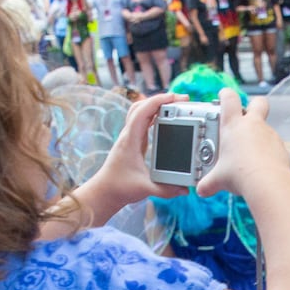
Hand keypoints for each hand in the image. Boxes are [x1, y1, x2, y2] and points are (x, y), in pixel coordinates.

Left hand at [74, 93, 189, 215]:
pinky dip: (154, 115)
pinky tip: (166, 118)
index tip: (175, 97)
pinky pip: (143, 121)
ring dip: (156, 105)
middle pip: (141, 106)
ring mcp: (129, 137)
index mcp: (130, 141)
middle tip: (180, 99)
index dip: (158, 101)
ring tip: (175, 105)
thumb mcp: (145, 189)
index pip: (142, 112)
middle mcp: (128, 135)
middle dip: (160, 99)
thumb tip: (184, 189)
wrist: (105, 191)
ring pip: (140, 111)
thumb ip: (166, 190)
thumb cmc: (120, 188)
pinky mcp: (133, 142)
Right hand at [197, 91, 289, 199]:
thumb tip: (201, 190)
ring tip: (250, 154)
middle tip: (246, 115)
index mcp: (234, 125)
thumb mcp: (219, 179)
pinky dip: (268, 152)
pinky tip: (262, 165)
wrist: (267, 183)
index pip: (229, 98)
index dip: (226, 94)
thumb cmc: (240, 175)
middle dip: (253, 105)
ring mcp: (269, 134)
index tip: (223, 96)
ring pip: (266, 128)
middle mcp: (254, 125)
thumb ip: (209, 182)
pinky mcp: (281, 147)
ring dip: (259, 136)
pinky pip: (274, 146)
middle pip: (258, 102)